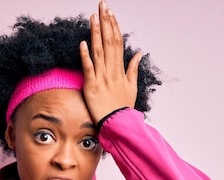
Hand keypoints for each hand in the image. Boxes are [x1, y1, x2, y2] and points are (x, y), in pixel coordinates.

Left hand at [79, 0, 141, 123]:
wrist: (117, 124)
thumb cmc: (123, 107)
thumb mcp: (132, 86)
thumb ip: (134, 68)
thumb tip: (140, 53)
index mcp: (120, 69)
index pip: (117, 42)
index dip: (114, 26)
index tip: (111, 12)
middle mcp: (111, 70)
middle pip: (109, 41)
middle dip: (105, 22)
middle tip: (102, 5)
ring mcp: (101, 77)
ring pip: (99, 51)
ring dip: (96, 33)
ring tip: (93, 17)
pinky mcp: (91, 86)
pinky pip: (88, 68)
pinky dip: (86, 56)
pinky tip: (83, 43)